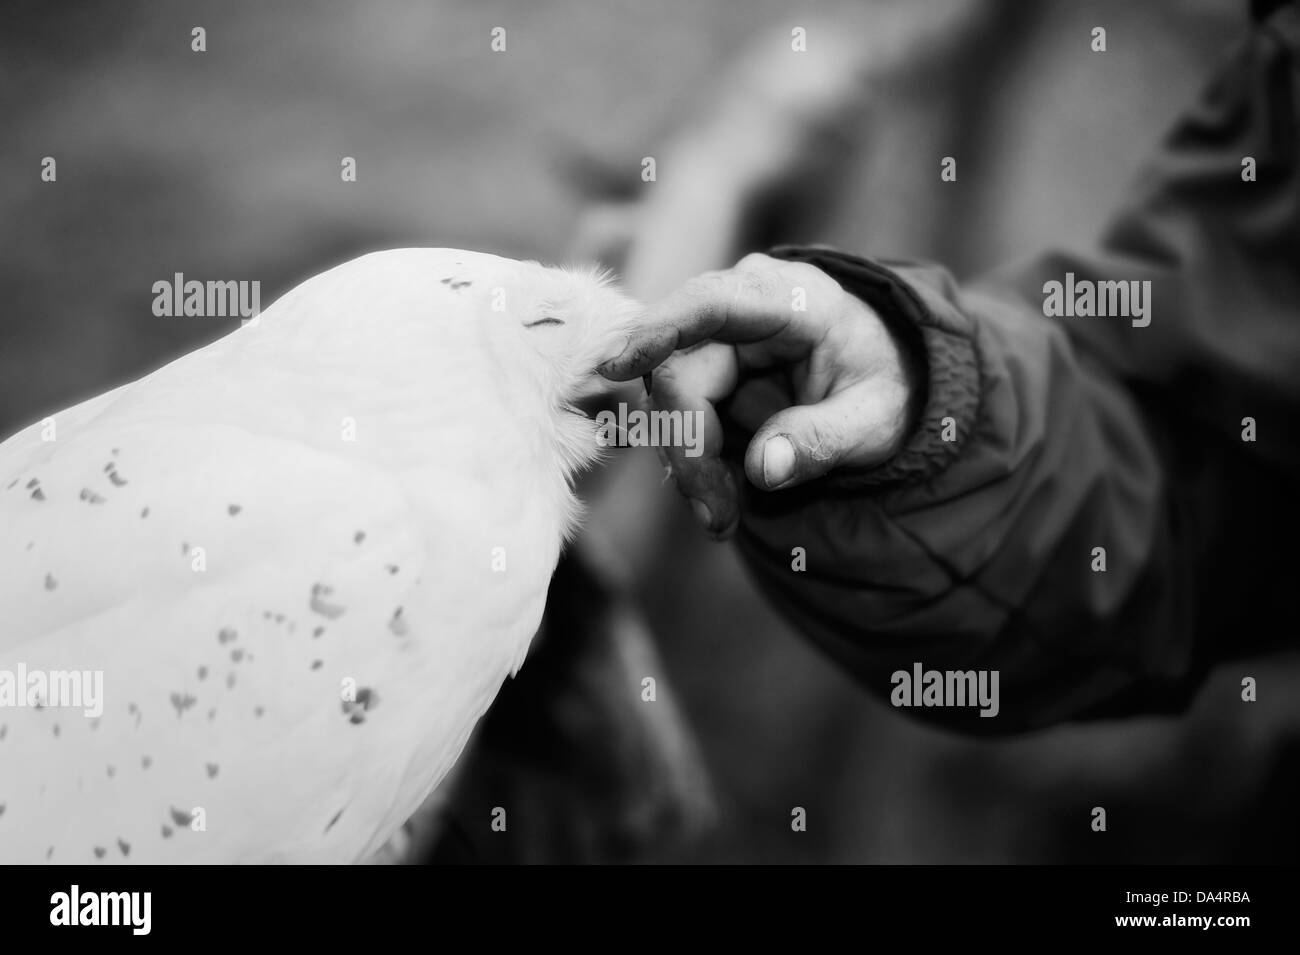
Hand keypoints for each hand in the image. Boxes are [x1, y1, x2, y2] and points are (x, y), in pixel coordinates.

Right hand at [600, 253, 919, 538]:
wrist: (882, 379)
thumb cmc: (882, 386)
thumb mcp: (875, 420)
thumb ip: (823, 440)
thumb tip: (764, 469)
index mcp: (790, 299)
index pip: (710, 303)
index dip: (661, 331)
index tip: (619, 366)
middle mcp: (739, 307)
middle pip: (678, 371)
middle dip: (688, 449)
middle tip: (719, 518)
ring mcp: (715, 339)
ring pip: (668, 400)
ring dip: (687, 464)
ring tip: (724, 517)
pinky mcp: (702, 371)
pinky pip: (677, 417)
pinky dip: (691, 462)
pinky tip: (717, 498)